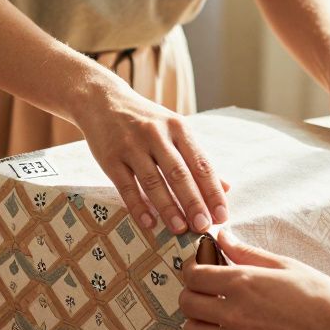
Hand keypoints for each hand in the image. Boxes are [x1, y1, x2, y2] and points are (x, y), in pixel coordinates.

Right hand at [71, 83, 228, 233]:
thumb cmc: (145, 120)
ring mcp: (132, 146)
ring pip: (153, 182)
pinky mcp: (110, 158)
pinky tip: (149, 223)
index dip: (213, 192)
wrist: (103, 101)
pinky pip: (126, 186)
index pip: (201, 164)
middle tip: (203, 227)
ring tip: (180, 229)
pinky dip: (138, 206)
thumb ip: (197, 159)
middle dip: (194, 202)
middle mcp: (157, 135)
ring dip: (168, 208)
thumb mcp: (174, 130)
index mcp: (178, 128)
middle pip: (179, 174)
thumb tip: (226, 188)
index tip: (221, 215)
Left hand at [179, 229, 329, 329]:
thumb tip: (222, 236)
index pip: (193, 275)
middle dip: (191, 294)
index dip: (191, 270)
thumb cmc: (322, 297)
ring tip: (210, 318)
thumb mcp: (286, 265)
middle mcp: (234, 312)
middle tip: (204, 293)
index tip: (198, 270)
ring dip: (196, 322)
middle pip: (187, 303)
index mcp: (243, 282)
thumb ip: (248, 253)